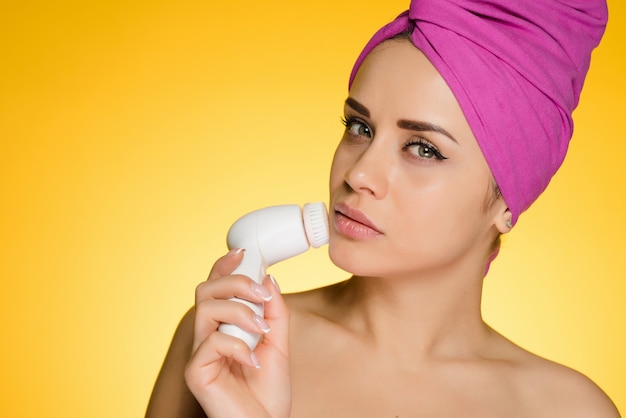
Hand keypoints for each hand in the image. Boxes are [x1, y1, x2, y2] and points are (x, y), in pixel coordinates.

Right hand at [184, 249, 291, 417]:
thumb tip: (268, 279)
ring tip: (262, 331)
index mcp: (223, 326)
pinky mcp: (196, 373)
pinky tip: (252, 361)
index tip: (243, 254)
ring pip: (206, 310)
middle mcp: (206, 336)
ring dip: (240, 312)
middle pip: (205, 290)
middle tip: (261, 294)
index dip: (223, 266)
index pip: (215, 287)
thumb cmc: (267, 390)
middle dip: (235, 283)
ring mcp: (199, 354)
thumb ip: (273, 312)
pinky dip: (237, 346)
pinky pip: (211, 344)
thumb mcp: (278, 343)